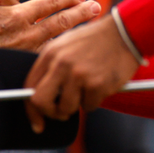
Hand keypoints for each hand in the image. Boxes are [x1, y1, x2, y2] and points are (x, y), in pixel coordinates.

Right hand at [0, 0, 100, 50]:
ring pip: (58, 38)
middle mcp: (24, 33)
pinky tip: (75, 46)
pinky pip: (48, 55)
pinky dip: (63, 49)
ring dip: (76, 28)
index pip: (49, 3)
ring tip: (92, 21)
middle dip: (80, 12)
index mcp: (16, 15)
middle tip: (96, 7)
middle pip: (60, 20)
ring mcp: (26, 51)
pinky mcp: (25, 65)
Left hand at [24, 14, 140, 131]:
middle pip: (40, 101)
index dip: (31, 108)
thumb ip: (51, 66)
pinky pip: (89, 107)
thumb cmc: (96, 40)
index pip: (29, 85)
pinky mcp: (96, 85)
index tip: (37, 120)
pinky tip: (100, 84)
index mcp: (50, 53)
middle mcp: (61, 64)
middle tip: (61, 113)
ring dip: (77, 105)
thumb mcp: (66, 44)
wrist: (124, 32)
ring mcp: (78, 75)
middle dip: (50, 112)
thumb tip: (40, 94)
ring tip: (87, 89)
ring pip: (66, 108)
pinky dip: (95, 101)